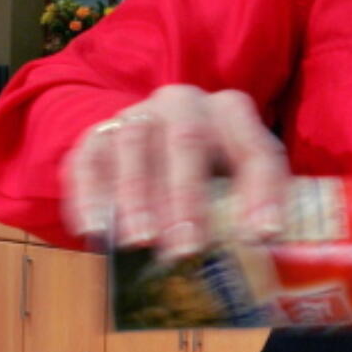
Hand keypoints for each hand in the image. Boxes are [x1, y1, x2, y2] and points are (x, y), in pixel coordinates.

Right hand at [62, 85, 289, 257]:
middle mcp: (183, 104)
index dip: (260, 192)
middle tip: (186, 248)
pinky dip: (89, 196)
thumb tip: (264, 245)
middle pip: (187, 141)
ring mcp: (137, 115)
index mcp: (231, 113)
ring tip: (139, 242)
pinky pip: (87, 160)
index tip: (260, 236)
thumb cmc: (211, 174)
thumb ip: (257, 207)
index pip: (254, 148)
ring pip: (134, 146)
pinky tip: (95, 231)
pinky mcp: (98, 135)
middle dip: (186, 198)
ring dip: (136, 198)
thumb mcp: (242, 182)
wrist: (156, 146)